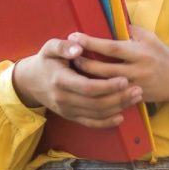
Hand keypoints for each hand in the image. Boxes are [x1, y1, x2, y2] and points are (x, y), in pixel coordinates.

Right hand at [12, 37, 142, 128]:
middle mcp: (63, 99)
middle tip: (138, 89)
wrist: (30, 82)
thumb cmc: (45, 61)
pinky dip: (106, 122)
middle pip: (95, 103)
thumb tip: (78, 47)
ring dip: (118, 108)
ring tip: (135, 98)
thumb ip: (63, 46)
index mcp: (60, 80)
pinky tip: (121, 116)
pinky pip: (90, 123)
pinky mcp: (70, 116)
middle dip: (119, 98)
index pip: (87, 87)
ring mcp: (67, 110)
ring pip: (96, 114)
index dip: (107, 86)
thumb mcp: (49, 48)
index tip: (125, 79)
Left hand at [68, 25, 168, 104]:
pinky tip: (85, 89)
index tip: (74, 36)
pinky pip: (113, 98)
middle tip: (67, 56)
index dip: (91, 42)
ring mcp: (135, 87)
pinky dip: (98, 93)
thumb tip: (110, 21)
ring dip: (87, 79)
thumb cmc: (162, 54)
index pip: (111, 47)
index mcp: (139, 52)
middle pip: (104, 69)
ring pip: (105, 86)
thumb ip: (130, 31)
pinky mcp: (134, 98)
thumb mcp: (149, 38)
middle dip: (84, 63)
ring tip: (71, 72)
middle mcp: (136, 70)